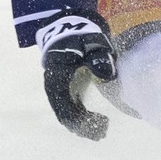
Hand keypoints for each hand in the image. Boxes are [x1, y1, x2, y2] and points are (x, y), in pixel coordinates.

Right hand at [37, 15, 116, 139]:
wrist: (69, 28)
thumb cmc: (81, 35)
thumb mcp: (92, 42)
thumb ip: (99, 57)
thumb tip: (107, 75)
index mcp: (56, 78)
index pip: (64, 108)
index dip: (82, 120)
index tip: (102, 122)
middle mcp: (53, 88)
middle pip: (65, 117)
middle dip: (84, 128)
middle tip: (104, 131)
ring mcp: (58, 90)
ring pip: (67, 117)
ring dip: (83, 126)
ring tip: (103, 130)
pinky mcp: (64, 91)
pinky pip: (70, 111)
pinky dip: (83, 119)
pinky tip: (99, 121)